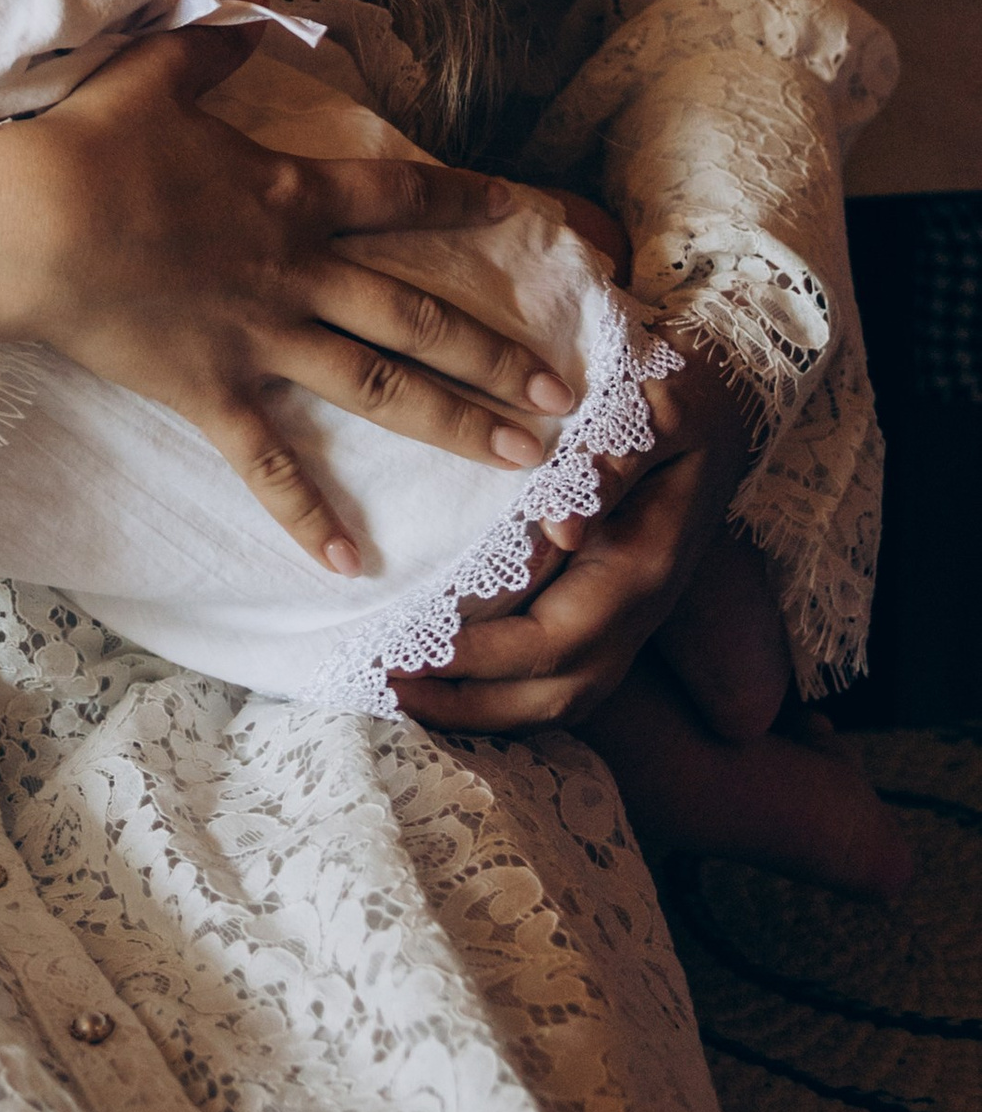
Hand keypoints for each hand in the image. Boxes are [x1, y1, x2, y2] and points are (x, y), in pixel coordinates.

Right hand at [0, 27, 574, 576]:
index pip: (397, 197)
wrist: (27, 224)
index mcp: (289, 195)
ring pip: (377, 387)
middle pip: (414, 315)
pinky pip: (268, 463)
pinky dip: (309, 515)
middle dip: (494, 352)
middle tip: (564, 392)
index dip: (462, 199)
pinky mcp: (211, 392)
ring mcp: (258, 338)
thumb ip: (215, 39)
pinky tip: (355, 563)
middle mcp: (294, 272)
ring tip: (525, 459)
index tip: (523, 210)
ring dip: (456, 424)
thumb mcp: (156, 70)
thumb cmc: (91, 144)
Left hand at [389, 334, 754, 729]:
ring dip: (483, 710)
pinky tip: (450, 686)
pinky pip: (561, 678)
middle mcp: (637, 612)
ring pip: (561, 699)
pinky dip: (505, 695)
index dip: (484, 657)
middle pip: (556, 692)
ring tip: (402, 694)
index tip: (412, 653)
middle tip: (386, 686)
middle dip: (471, 703)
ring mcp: (629, 622)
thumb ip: (615, 461)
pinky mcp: (613, 615)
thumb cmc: (680, 401)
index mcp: (642, 567)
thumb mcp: (661, 410)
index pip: (556, 639)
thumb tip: (562, 523)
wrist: (726, 412)